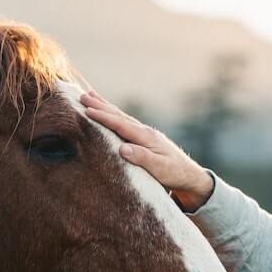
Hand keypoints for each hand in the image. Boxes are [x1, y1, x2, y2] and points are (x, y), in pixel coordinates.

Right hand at [80, 91, 213, 211]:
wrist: (189, 175)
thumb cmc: (174, 174)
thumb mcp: (159, 169)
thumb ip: (142, 158)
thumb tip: (122, 148)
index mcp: (146, 137)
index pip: (121, 125)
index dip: (104, 117)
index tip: (87, 110)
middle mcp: (144, 131)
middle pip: (118, 115)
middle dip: (100, 106)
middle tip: (82, 96)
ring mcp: (144, 134)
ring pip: (120, 116)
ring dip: (105, 106)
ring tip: (90, 96)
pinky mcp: (144, 138)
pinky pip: (124, 123)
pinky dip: (113, 115)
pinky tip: (108, 112)